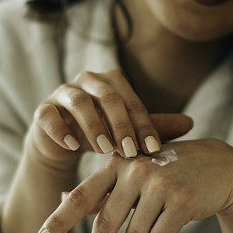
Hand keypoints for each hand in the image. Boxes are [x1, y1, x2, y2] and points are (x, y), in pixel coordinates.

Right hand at [26, 69, 193, 172]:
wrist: (63, 142)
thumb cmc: (102, 132)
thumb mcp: (128, 131)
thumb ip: (154, 126)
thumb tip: (191, 123)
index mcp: (111, 81)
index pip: (131, 100)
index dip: (143, 124)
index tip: (152, 149)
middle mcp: (87, 80)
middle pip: (107, 96)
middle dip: (121, 125)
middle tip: (129, 151)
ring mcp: (62, 93)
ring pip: (78, 101)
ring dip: (93, 126)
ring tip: (104, 149)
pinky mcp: (42, 109)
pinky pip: (49, 114)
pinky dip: (61, 129)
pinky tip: (73, 146)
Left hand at [33, 139, 232, 232]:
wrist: (220, 166)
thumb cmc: (172, 170)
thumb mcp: (137, 171)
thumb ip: (102, 187)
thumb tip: (61, 196)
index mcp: (119, 163)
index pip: (81, 195)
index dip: (59, 220)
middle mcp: (136, 170)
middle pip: (106, 224)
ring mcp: (160, 184)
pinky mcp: (182, 200)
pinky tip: (173, 224)